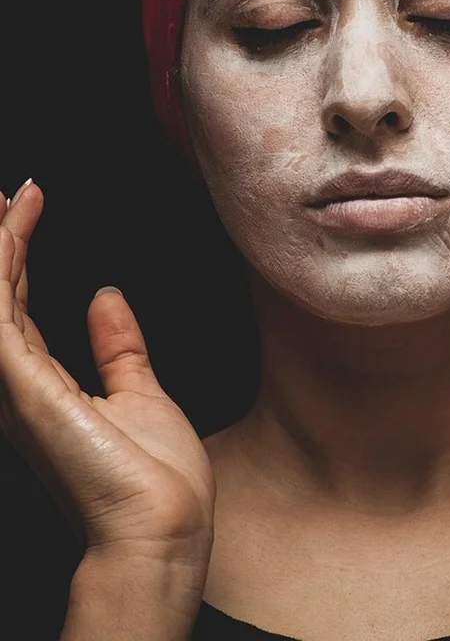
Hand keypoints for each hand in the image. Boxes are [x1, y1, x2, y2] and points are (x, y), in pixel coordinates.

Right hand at [0, 180, 215, 564]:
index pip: (18, 304)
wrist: (163, 529)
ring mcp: (19, 386)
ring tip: (3, 197)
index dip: (16, 253)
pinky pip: (0, 314)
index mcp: (45, 386)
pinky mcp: (26, 387)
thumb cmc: (155, 479)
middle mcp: (22, 384)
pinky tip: (3, 230)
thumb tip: (104, 297)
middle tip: (6, 190)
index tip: (26, 204)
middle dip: (0, 238)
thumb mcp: (140, 393)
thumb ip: (117, 347)